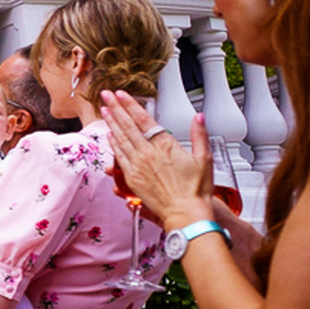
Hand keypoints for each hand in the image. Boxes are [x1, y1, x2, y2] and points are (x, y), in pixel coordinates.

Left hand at [101, 91, 211, 229]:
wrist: (185, 213)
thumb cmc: (196, 190)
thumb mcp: (204, 159)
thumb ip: (200, 135)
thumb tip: (199, 117)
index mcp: (165, 146)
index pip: (144, 120)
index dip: (131, 105)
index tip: (121, 94)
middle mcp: (148, 154)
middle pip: (128, 126)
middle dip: (116, 108)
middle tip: (106, 95)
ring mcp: (138, 166)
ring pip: (120, 139)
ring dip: (111, 123)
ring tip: (104, 110)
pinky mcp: (132, 178)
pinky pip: (119, 156)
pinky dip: (113, 144)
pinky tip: (109, 136)